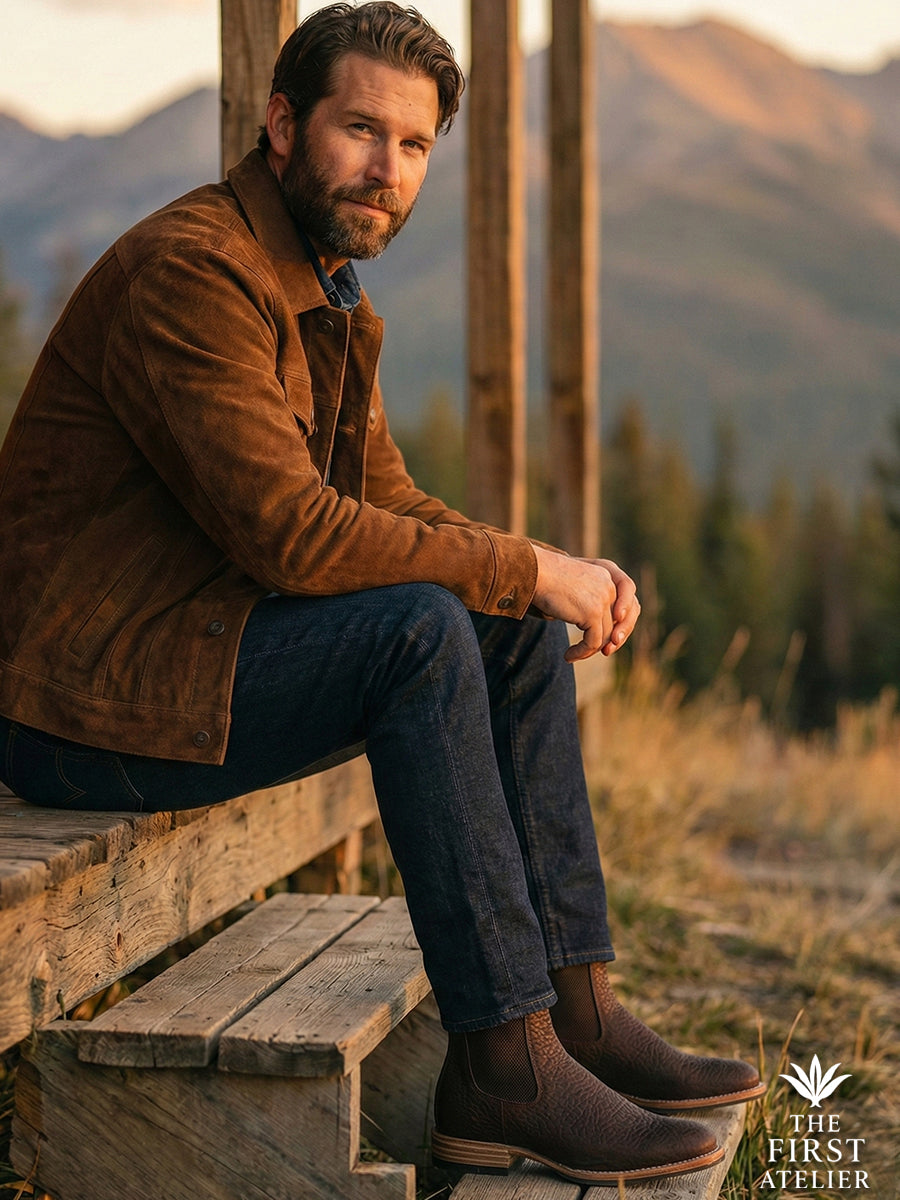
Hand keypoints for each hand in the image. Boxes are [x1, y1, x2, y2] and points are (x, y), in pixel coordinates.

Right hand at [531, 547, 639, 661]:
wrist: (534, 572)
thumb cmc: (546, 580)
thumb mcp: (576, 587)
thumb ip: (591, 600)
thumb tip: (601, 630)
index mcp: (608, 575)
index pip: (630, 605)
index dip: (623, 625)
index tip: (611, 640)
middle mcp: (610, 585)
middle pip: (622, 622)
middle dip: (612, 641)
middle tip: (603, 653)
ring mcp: (603, 599)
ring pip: (606, 636)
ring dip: (590, 650)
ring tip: (572, 655)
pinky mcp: (592, 612)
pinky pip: (593, 642)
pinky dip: (581, 653)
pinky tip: (568, 656)